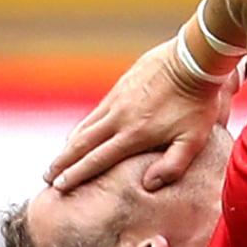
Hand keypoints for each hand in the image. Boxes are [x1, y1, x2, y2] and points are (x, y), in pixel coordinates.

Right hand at [45, 40, 240, 191]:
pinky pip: (96, 110)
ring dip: (70, 144)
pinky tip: (82, 130)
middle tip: (47, 177)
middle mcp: (119, 117)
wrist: (194, 60)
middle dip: (63, 162)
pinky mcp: (122, 85)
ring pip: (86, 125)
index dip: (76, 175)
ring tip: (60, 158)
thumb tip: (148, 185)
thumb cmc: (198, 103)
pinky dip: (84, 125)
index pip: (97, 159)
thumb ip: (173, 165)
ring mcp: (118, 99)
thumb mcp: (194, 139)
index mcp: (134, 134)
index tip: (58, 186)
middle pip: (82, 144)